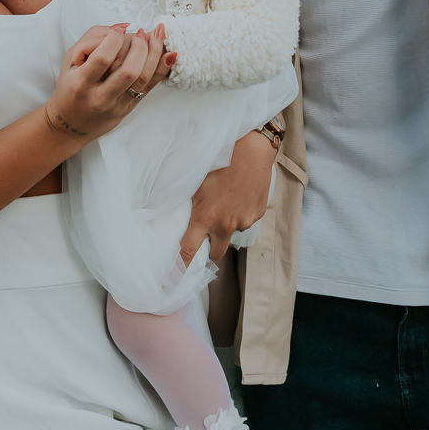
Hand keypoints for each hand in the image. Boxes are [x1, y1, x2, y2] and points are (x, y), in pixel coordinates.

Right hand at [44, 23, 173, 143]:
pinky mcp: (130, 108)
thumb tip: (122, 27)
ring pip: (143, 79)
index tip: (117, 32)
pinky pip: (150, 87)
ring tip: (159, 34)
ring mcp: (117, 105)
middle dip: (140, 46)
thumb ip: (92, 38)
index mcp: (81, 83)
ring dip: (155, 53)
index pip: (103, 58)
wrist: (71, 124)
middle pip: (129, 70)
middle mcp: (100, 97)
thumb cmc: (70, 87)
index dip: (114, 39)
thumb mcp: (69, 61)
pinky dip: (163, 69)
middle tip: (141, 32)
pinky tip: (171, 54)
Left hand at [180, 129, 274, 265]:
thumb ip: (189, 204)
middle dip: (210, 250)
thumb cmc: (218, 159)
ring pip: (232, 232)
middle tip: (206, 238)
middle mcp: (226, 224)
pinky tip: (239, 193)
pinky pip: (246, 220)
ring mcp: (244, 220)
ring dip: (227, 224)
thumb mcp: (195, 182)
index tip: (171, 282)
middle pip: (216, 254)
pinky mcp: (258, 213)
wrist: (251, 147)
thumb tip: (176, 216)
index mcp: (206, 217)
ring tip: (226, 200)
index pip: (188, 251)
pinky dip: (241, 212)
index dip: (179, 268)